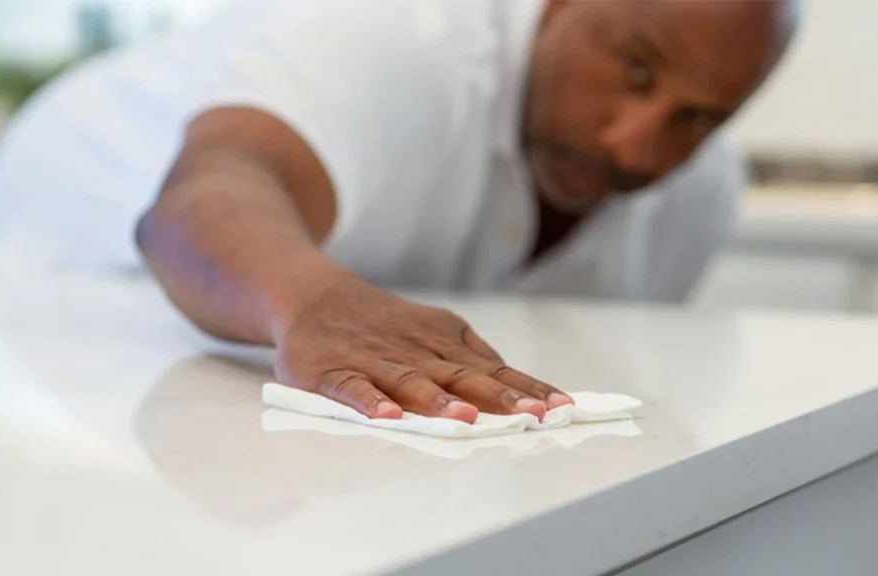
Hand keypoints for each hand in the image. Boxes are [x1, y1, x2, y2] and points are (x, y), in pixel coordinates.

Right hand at [272, 273, 572, 423]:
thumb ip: (474, 358)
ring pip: (411, 383)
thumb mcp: (435, 330)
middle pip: (462, 377)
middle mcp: (416, 352)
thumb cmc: (385, 325)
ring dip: (439, 402)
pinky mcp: (333, 372)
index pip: (494, 370)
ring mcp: (375, 361)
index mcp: (444, 344)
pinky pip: (353, 389)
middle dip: (499, 397)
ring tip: (466, 420)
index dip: (527, 389)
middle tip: (531, 415)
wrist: (316, 296)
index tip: (561, 407)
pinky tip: (387, 418)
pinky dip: (370, 403)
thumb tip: (521, 387)